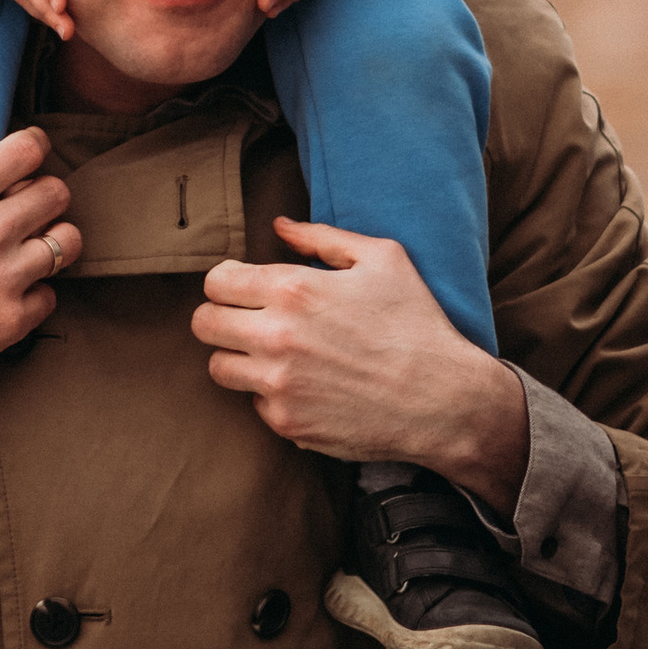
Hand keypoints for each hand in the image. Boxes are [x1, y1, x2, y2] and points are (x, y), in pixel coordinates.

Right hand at [0, 87, 76, 462]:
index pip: (29, 150)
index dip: (31, 146)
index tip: (24, 155)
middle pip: (57, 192)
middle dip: (43, 191)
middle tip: (24, 201)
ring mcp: (2, 282)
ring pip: (68, 243)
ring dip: (51, 238)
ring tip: (28, 242)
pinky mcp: (7, 323)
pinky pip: (51, 295)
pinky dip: (35, 291)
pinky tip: (8, 288)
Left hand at [189, 217, 527, 506]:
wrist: (444, 400)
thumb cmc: (416, 324)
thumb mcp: (383, 259)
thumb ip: (323, 237)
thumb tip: (279, 226)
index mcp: (293, 289)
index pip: (216, 282)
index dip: (227, 283)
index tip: (245, 290)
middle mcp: (277, 337)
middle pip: (203, 324)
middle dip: (220, 317)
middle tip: (248, 321)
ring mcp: (279, 384)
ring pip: (218, 367)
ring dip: (239, 358)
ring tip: (272, 354)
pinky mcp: (287, 422)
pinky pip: (254, 403)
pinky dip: (272, 395)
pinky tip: (305, 385)